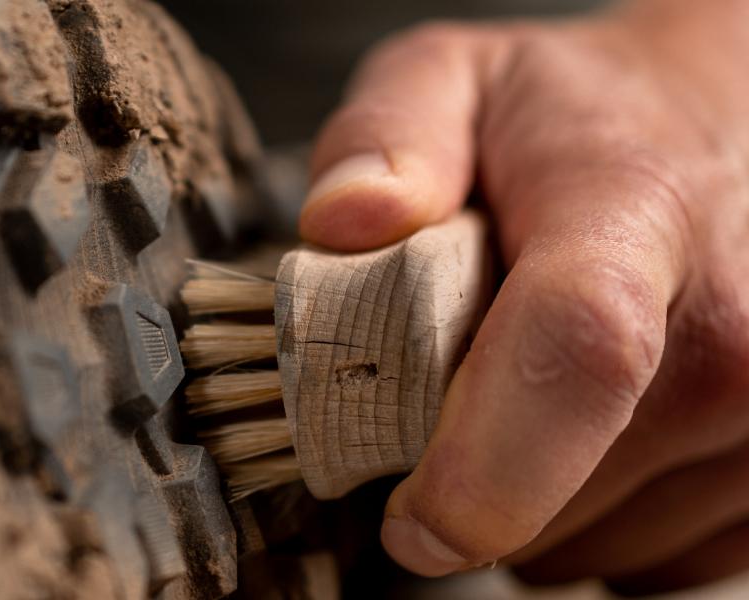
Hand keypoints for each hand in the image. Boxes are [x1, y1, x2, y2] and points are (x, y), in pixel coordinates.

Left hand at [301, 0, 748, 593]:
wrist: (714, 127)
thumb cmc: (576, 119)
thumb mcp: (455, 81)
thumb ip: (387, 134)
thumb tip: (344, 222)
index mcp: (638, 215)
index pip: (578, 357)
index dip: (481, 470)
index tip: (411, 524)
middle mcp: (738, 329)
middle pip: (558, 491)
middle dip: (467, 472)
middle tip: (457, 378)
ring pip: (595, 544)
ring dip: (531, 498)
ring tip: (533, 389)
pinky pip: (651, 562)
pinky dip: (598, 518)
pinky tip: (594, 430)